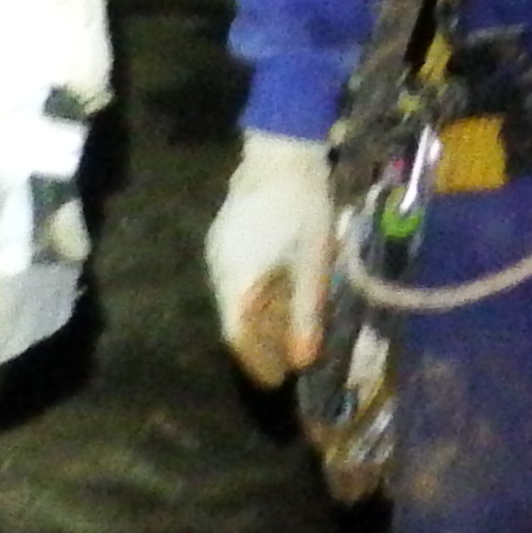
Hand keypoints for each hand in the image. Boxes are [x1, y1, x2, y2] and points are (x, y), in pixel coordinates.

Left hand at [0, 169, 84, 382]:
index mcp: (14, 271)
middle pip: (26, 330)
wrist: (26, 133)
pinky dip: (47, 315)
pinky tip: (32, 318)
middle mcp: (46, 273)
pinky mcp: (74, 245)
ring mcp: (66, 260)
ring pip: (51, 317)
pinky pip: (65, 294)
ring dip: (24, 339)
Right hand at [207, 134, 336, 389]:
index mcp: (238, 279)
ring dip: (260, 320)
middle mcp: (219, 268)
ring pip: (236, 299)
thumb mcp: (313, 265)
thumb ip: (306, 315)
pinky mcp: (225, 235)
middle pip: (235, 318)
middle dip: (261, 343)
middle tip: (288, 362)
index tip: (277, 382)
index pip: (238, 336)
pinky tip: (279, 296)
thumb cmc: (303, 209)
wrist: (282, 150)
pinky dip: (257, 297)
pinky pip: (237, 279)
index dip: (257, 361)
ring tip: (289, 333)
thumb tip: (302, 361)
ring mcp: (218, 250)